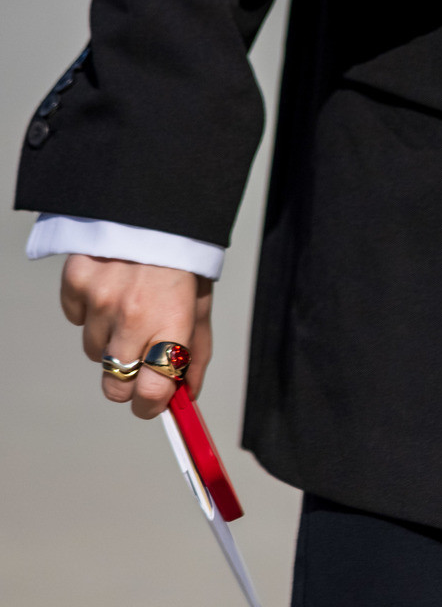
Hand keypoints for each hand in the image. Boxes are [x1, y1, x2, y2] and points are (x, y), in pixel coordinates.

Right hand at [60, 258, 212, 419]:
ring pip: (95, 353)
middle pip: (116, 387)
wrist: (156, 202)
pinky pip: (76, 319)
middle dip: (129, 382)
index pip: (151, 391)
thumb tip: (186, 396)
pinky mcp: (76, 282)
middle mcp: (133, 315)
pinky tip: (111, 285)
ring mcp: (100, 300)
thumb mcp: (201, 302)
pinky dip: (90, 311)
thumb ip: (195, 353)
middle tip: (139, 360)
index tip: (153, 402)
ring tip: (129, 304)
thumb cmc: (183, 257)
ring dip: (110, 339)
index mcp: (171, 321)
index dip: (151, 404)